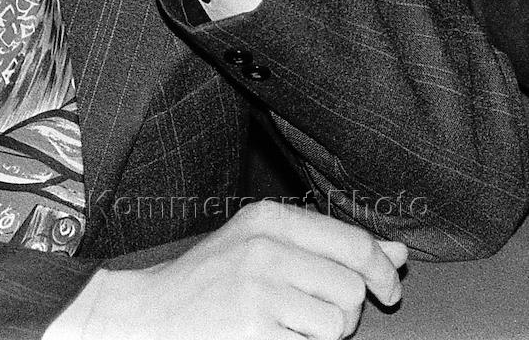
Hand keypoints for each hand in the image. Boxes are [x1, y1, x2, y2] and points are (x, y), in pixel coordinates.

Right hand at [57, 200, 407, 339]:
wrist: (150, 313)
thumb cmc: (212, 282)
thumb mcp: (264, 246)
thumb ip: (329, 246)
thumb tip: (396, 255)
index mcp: (269, 217)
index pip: (354, 241)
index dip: (381, 271)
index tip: (388, 290)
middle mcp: (266, 245)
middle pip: (352, 286)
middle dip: (345, 309)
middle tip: (312, 311)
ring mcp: (259, 287)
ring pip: (339, 322)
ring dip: (324, 334)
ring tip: (286, 324)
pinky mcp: (256, 327)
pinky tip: (270, 336)